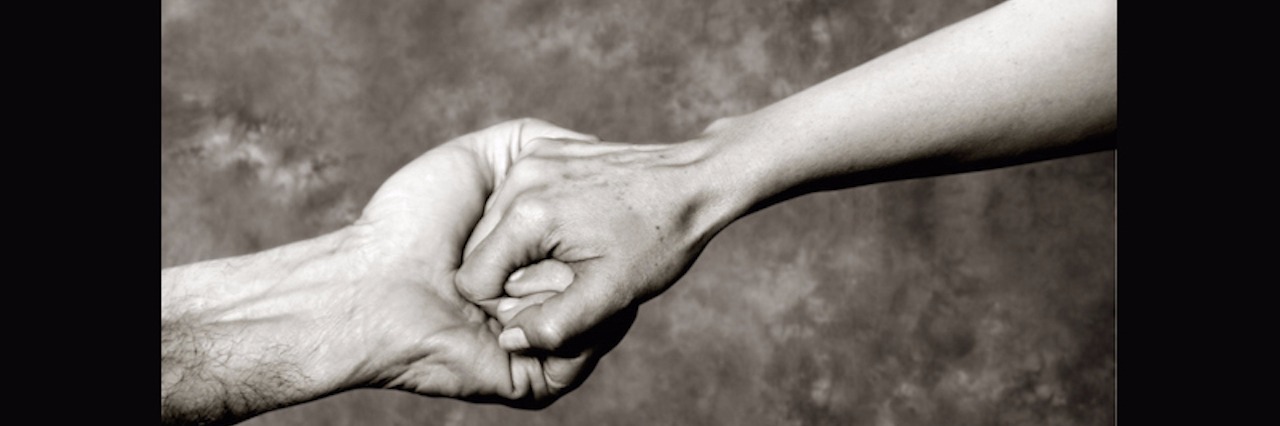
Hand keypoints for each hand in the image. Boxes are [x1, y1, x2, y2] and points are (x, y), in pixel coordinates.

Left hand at [347, 119, 634, 406]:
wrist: (375, 286)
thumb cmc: (412, 220)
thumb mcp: (472, 162)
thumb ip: (524, 143)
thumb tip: (586, 144)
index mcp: (530, 260)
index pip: (591, 247)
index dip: (593, 224)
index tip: (591, 199)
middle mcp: (540, 300)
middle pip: (604, 281)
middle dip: (587, 257)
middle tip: (559, 243)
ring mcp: (540, 341)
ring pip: (602, 317)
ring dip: (563, 288)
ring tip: (515, 280)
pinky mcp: (535, 379)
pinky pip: (577, 354)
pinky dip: (557, 325)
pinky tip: (516, 308)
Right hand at [456, 137, 734, 352]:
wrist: (694, 183)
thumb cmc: (657, 241)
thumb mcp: (611, 295)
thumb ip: (555, 325)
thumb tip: (510, 339)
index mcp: (528, 216)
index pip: (474, 281)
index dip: (505, 302)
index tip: (550, 299)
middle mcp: (521, 179)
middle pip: (478, 251)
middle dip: (513, 273)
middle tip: (567, 276)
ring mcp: (532, 158)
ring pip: (492, 224)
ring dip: (521, 245)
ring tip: (575, 248)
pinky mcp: (544, 149)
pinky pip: (514, 197)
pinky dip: (533, 217)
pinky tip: (574, 223)